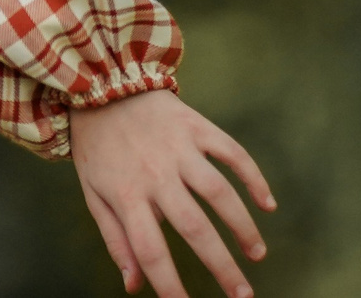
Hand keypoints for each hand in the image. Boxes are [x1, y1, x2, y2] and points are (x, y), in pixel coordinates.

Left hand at [70, 88, 274, 297]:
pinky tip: (267, 204)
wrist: (99, 83)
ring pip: (219, 192)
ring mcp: (179, 148)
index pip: (151, 250)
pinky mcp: (196, 125)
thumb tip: (134, 287)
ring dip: (243, 227)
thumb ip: (116, 240)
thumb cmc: (97, 146)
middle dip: (222, 266)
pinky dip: (254, 178)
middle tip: (243, 296)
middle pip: (194, 227)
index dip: (169, 284)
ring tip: (257, 255)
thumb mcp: (94, 193)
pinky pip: (232, 153)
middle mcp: (156, 173)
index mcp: (126, 194)